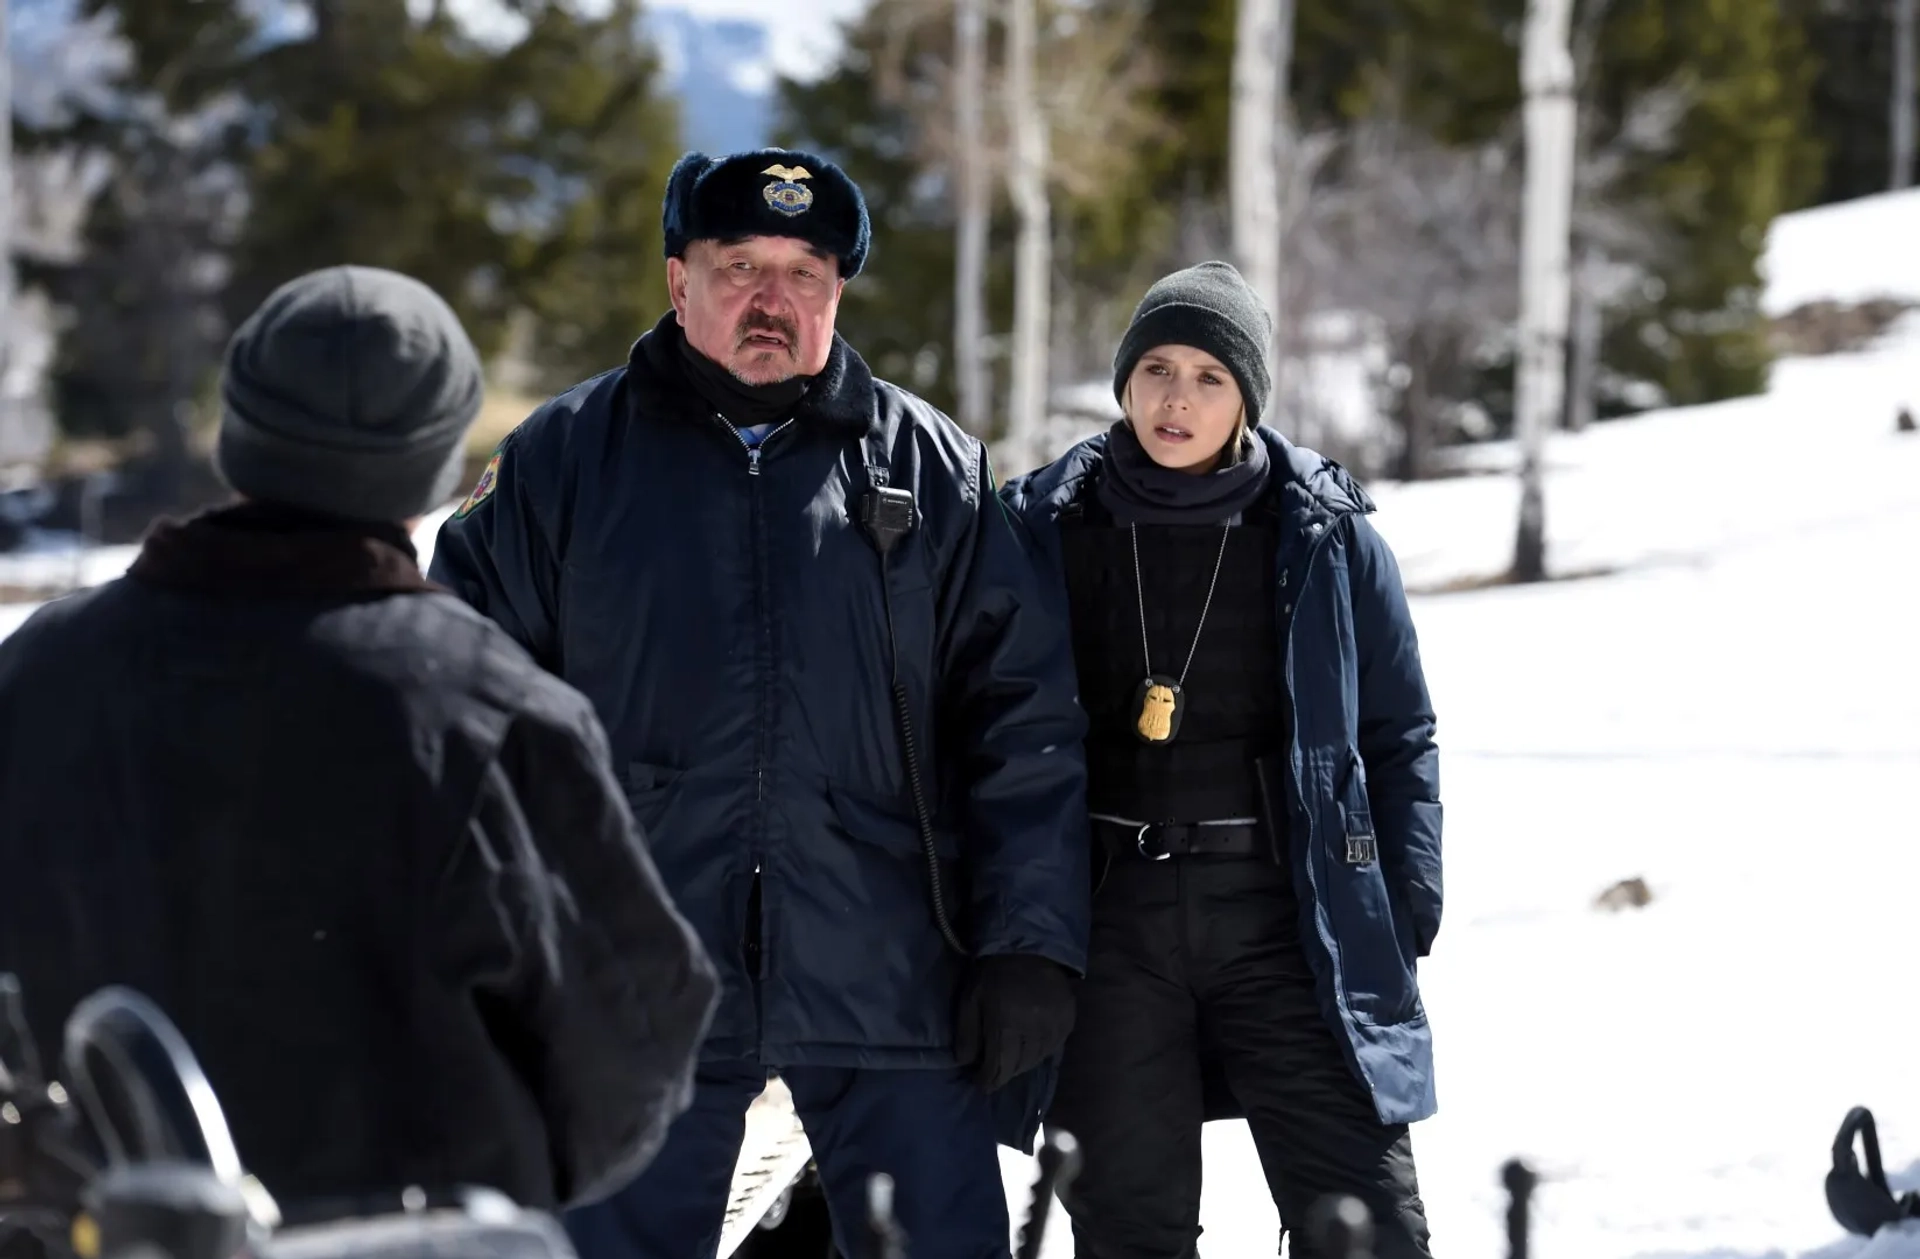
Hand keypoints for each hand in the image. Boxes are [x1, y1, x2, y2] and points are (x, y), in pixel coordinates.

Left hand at [953, 954, 1076, 1092]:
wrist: (1029, 946)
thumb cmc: (993, 973)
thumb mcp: (970, 999)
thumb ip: (967, 1033)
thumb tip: (966, 1064)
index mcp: (1007, 1024)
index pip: (1000, 1068)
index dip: (988, 1080)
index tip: (980, 1084)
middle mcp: (1034, 1030)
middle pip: (1019, 1067)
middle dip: (1004, 1073)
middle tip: (994, 1072)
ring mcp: (1054, 1025)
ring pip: (1038, 1060)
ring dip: (1022, 1065)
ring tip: (1011, 1061)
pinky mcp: (1068, 1020)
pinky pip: (1054, 1047)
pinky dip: (1041, 1052)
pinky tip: (1031, 1047)